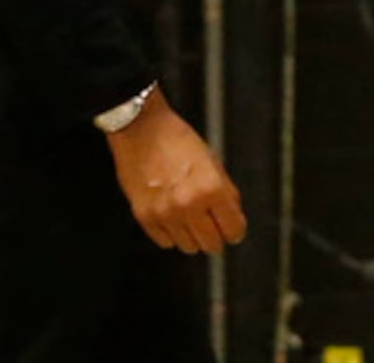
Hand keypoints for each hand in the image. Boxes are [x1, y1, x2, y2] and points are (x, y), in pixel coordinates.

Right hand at [106, 94, 246, 253]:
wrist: (138, 126)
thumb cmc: (176, 140)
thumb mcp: (213, 162)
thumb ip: (227, 195)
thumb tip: (233, 222)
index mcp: (211, 189)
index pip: (235, 232)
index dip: (233, 227)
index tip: (227, 223)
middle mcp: (189, 204)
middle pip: (212, 245)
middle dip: (213, 233)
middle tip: (205, 217)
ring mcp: (164, 212)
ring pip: (189, 247)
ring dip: (190, 233)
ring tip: (183, 212)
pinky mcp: (143, 214)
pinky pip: (164, 241)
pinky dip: (168, 231)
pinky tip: (167, 212)